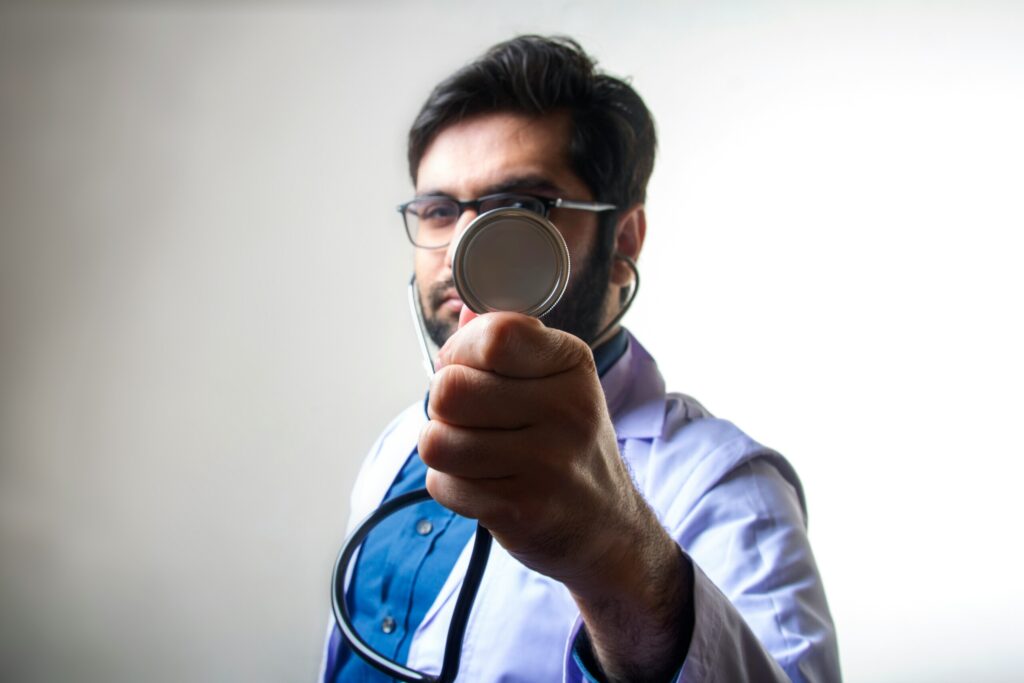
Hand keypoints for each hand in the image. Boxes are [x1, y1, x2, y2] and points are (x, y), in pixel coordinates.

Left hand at [422, 312, 631, 582]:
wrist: (606, 527)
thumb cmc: (569, 445)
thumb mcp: (556, 383)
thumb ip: (508, 344)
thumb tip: (465, 312)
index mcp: (573, 364)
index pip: (492, 336)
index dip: (462, 351)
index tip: (471, 368)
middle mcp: (567, 410)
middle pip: (449, 389)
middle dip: (446, 407)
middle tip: (472, 420)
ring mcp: (547, 463)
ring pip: (436, 441)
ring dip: (445, 449)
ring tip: (477, 454)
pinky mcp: (522, 508)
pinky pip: (442, 484)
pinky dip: (452, 487)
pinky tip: (486, 486)